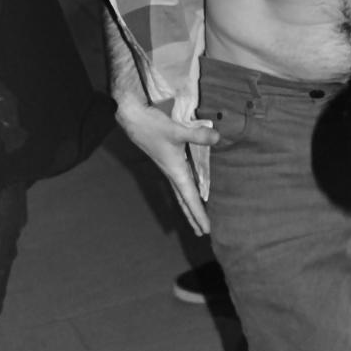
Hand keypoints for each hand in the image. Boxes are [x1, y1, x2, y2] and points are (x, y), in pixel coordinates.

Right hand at [115, 95, 218, 235]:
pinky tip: (189, 188)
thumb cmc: (152, 126)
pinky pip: (178, 182)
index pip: (190, 199)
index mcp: (175, 171)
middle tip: (202, 232)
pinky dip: (185, 191)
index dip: (199, 215)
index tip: (206, 230)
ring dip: (188, 206)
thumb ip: (198, 135)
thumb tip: (217, 138)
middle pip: (184, 201)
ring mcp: (167, 167)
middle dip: (193, 217)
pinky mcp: (166, 160)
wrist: (132, 118)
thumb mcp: (177, 131)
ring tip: (196, 217)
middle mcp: (171, 173)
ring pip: (180, 192)